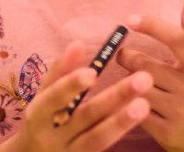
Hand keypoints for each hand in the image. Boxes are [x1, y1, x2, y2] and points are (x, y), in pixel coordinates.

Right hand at [0, 42, 151, 151]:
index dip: (70, 85)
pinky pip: (104, 146)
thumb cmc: (43, 119)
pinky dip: (120, 132)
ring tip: (145, 103)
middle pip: (85, 117)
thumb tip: (78, 43)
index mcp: (38, 114)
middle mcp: (53, 136)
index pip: (53, 99)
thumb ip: (60, 72)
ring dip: (122, 121)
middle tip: (142, 79)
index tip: (93, 72)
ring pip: (98, 138)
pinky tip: (139, 118)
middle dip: (114, 98)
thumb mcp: (43, 96)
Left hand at [116, 0, 183, 151]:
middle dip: (127, 57)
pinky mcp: (167, 132)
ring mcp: (180, 112)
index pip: (177, 39)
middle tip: (122, 55)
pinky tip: (118, 99)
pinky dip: (122, 104)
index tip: (129, 19)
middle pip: (145, 64)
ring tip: (120, 76)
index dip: (152, 26)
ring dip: (122, 80)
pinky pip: (134, 111)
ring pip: (136, 87)